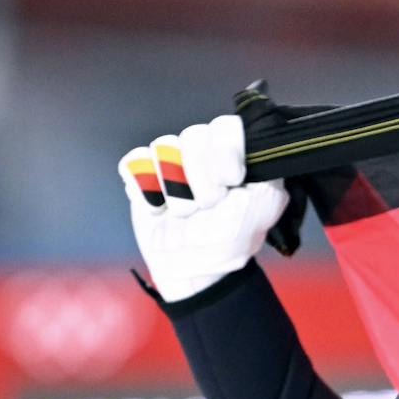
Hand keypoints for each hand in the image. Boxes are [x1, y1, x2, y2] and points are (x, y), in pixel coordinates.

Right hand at [119, 114, 288, 301]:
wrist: (193, 273)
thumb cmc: (230, 242)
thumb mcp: (262, 211)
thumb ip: (264, 173)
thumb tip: (256, 147)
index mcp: (234, 155)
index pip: (226, 126)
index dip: (225, 150)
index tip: (231, 180)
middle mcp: (203, 152)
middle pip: (193, 135)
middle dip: (200, 178)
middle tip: (208, 207)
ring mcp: (171, 162)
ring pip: (164, 147)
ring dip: (174, 188)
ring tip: (184, 214)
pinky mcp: (142, 176)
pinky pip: (134, 162)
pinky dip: (144, 187)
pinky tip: (157, 209)